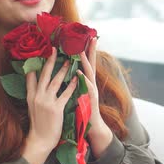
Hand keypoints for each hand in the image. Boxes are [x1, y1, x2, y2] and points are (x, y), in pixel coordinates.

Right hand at [22, 48, 77, 163]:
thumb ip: (33, 91)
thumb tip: (31, 76)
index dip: (35, 63)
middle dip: (49, 61)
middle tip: (54, 49)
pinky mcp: (56, 109)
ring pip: (55, 82)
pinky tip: (77, 78)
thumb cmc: (38, 123)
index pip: (30, 76)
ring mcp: (46, 102)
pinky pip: (65, 94)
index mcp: (31, 96)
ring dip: (62, 70)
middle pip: (44, 75)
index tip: (39, 51)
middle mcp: (37, 97)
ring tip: (68, 61)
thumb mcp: (31, 106)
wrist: (40, 140)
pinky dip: (71, 86)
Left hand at [78, 38, 112, 156]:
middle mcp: (91, 83)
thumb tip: (71, 72)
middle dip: (91, 50)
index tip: (87, 37)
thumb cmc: (83, 109)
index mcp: (87, 81)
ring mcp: (92, 90)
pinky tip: (79, 72)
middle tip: (91, 37)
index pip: (87, 62)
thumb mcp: (79, 93)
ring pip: (89, 72)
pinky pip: (87, 87)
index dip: (87, 50)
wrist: (92, 126)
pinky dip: (83, 79)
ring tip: (80, 51)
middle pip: (92, 63)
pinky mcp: (91, 98)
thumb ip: (76, 82)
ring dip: (86, 61)